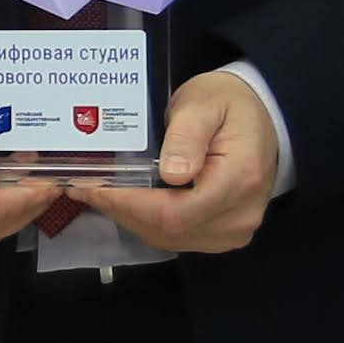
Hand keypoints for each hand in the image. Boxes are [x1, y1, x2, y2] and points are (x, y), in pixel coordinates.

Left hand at [96, 70, 279, 258]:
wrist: (261, 117)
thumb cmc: (228, 104)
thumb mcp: (204, 103)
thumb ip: (188, 135)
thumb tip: (172, 173)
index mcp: (239, 180)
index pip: (176, 212)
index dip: (130, 205)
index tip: (93, 187)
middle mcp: (241, 215)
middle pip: (169, 230)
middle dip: (121, 210)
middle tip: (82, 188)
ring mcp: (235, 231)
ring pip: (170, 239)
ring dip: (130, 219)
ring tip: (98, 193)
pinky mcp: (224, 235)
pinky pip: (178, 238)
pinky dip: (148, 223)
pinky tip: (126, 203)